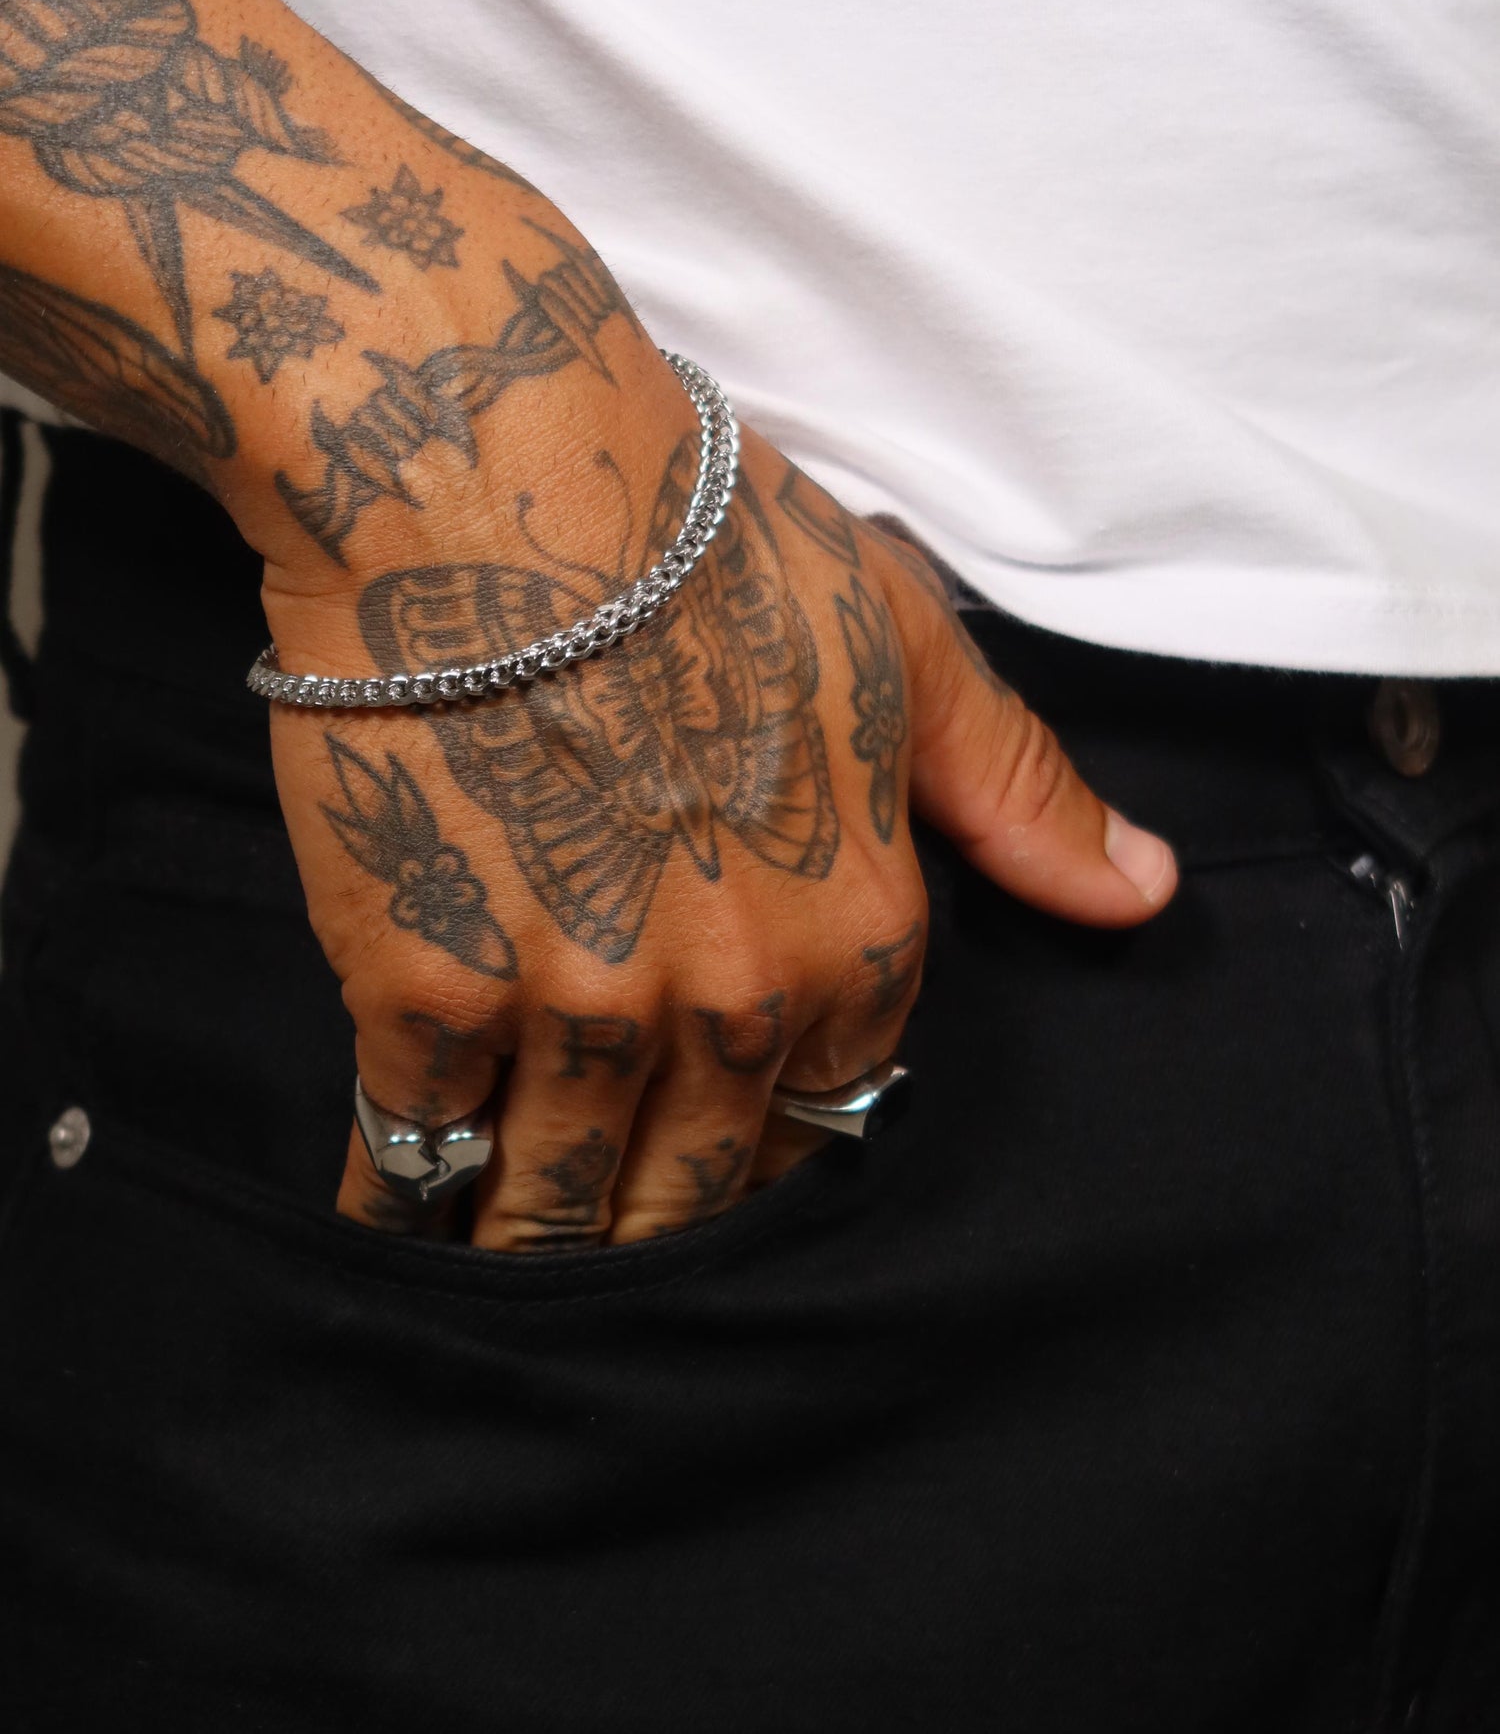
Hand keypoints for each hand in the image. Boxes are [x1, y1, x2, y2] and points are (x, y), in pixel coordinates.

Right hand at [268, 413, 1177, 1250]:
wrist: (493, 470)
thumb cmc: (703, 537)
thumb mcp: (904, 647)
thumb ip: (1018, 794)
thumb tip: (1143, 894)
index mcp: (855, 937)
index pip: (829, 1120)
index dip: (772, 1144)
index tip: (722, 1159)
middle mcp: (728, 1003)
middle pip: (693, 1193)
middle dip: (650, 1230)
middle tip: (608, 1245)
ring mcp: (572, 1007)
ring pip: (556, 1198)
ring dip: (531, 1244)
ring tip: (502, 1264)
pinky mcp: (422, 988)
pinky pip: (412, 1143)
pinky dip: (401, 1190)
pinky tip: (392, 1212)